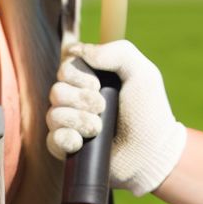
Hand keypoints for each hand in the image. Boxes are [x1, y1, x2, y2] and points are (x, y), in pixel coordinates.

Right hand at [47, 40, 186, 195]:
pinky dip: (66, 139)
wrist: (150, 153)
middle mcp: (80, 101)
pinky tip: (82, 143)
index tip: (98, 84)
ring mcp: (73, 125)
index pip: (65, 67)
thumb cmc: (149, 113)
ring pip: (53, 115)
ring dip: (78, 120)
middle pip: (56, 90)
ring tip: (99, 129)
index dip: (76, 75)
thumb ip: (117, 51)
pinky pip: (52, 139)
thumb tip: (76, 50)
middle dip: (80, 99)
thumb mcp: (142, 73)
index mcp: (94, 80)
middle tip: (103, 108)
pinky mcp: (69, 148)